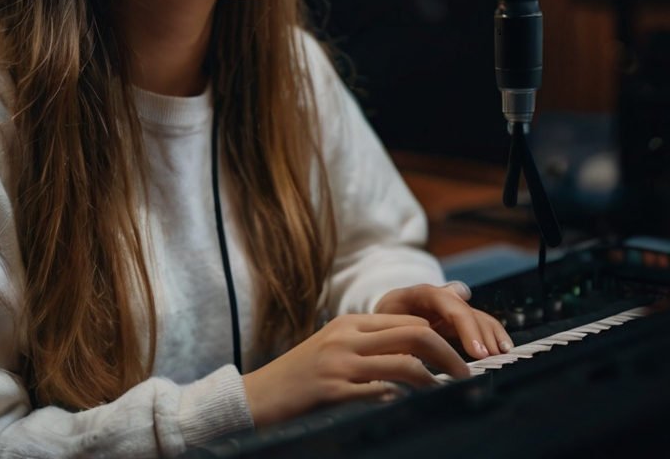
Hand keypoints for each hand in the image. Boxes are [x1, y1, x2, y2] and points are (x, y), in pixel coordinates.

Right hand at [241, 312, 470, 427]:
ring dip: (436, 381)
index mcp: (349, 323)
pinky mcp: (334, 391)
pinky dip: (404, 400)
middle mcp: (347, 337)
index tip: (460, 355)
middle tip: (468, 374)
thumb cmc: (300, 377)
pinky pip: (382, 393)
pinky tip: (412, 408)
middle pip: (414, 333)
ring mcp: (341, 364)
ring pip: (405, 363)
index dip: (441, 336)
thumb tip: (414, 356)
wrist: (259, 396)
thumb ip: (368, 346)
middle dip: (449, 354)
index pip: (407, 319)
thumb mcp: (334, 349)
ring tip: (448, 395)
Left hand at [373, 282, 512, 359]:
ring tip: (502, 356)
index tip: (478, 352)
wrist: (381, 316)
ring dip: (492, 336)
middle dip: (481, 334)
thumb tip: (414, 352)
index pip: (448, 302)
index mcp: (420, 294)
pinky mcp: (459, 320)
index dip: (465, 326)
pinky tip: (504, 348)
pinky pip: (481, 324)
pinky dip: (494, 335)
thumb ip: (398, 332)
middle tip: (491, 360)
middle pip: (467, 310)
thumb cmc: (381, 323)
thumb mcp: (383, 324)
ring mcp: (452, 307)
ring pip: (478, 316)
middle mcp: (440, 296)